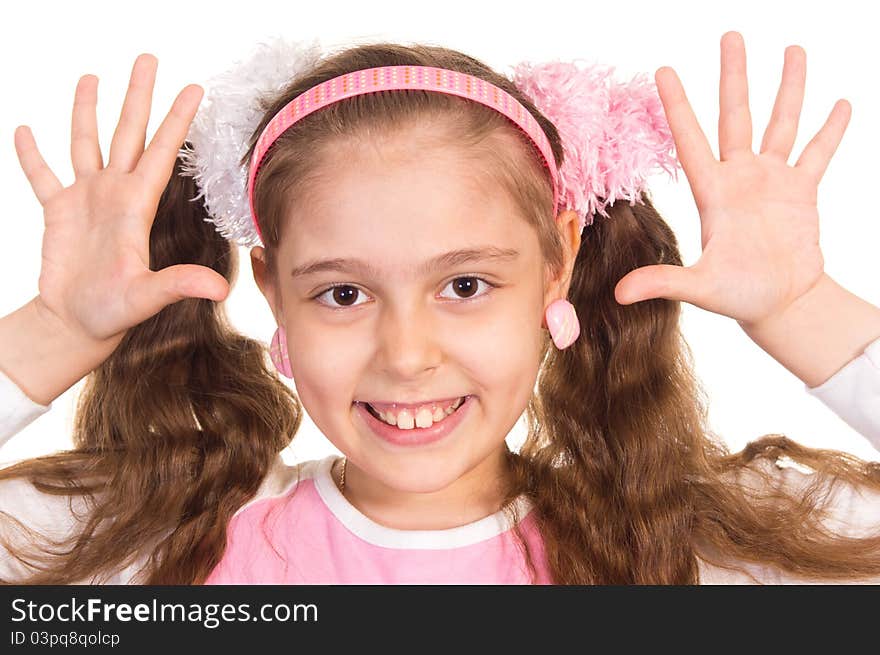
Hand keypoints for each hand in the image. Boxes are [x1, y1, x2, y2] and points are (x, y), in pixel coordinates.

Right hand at [13, 53, 229, 344]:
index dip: (178, 120)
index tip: (195, 88)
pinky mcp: (57, 212)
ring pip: (86, 143)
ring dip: (87, 111)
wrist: (79, 324)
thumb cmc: (115, 313)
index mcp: (137, 205)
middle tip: (148, 58)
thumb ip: (178, 285)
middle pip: (127, 133)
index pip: (163, 152)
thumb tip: (219, 290)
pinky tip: (25, 130)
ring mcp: (86, 200)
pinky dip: (32, 155)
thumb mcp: (147, 297)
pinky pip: (41, 175)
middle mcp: (115, 194)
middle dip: (138, 96)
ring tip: (92, 77)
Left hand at [614, 31, 851, 326]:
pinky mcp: (801, 192)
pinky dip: (830, 130)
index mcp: (713, 193)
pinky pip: (818, 154)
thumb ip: (663, 282)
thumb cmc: (738, 297)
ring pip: (780, 124)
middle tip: (730, 35)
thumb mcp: (699, 287)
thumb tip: (617, 294)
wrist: (779, 305)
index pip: (690, 139)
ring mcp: (771, 181)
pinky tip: (840, 102)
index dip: (677, 106)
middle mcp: (739, 178)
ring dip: (788, 88)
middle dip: (733, 76)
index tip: (662, 71)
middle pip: (735, 116)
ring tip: (792, 49)